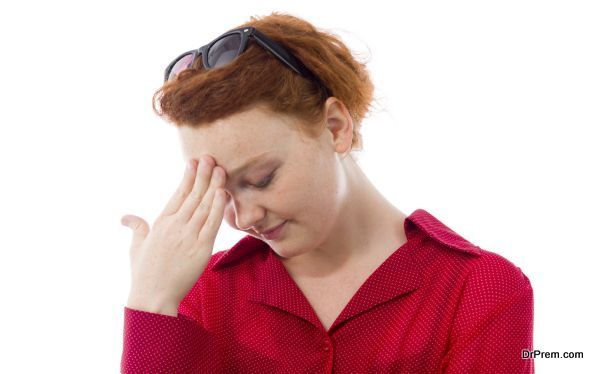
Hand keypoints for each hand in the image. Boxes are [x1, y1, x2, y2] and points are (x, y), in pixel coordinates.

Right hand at [122, 155, 226, 313]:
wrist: (152, 297)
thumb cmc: (143, 273)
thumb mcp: (136, 246)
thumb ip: (137, 228)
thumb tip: (127, 218)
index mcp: (160, 223)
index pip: (178, 194)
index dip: (188, 177)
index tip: (195, 162)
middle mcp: (175, 226)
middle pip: (192, 195)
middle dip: (203, 175)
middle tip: (211, 157)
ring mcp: (188, 236)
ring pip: (203, 205)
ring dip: (213, 185)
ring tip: (221, 169)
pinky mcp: (200, 248)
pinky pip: (211, 224)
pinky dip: (217, 207)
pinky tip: (223, 192)